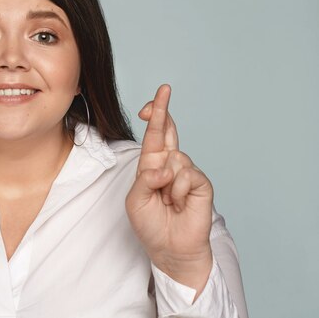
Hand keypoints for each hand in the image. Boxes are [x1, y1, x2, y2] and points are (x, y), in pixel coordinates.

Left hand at [125, 85, 212, 294]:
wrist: (170, 249)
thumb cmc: (151, 225)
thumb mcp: (136, 200)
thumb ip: (144, 180)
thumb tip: (164, 167)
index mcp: (152, 165)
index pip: (154, 136)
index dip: (154, 118)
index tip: (149, 105)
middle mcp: (170, 165)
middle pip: (169, 131)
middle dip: (163, 110)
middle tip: (164, 89)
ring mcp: (187, 173)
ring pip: (174, 159)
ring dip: (166, 182)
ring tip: (167, 202)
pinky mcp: (201, 184)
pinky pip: (186, 175)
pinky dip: (177, 191)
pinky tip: (179, 205)